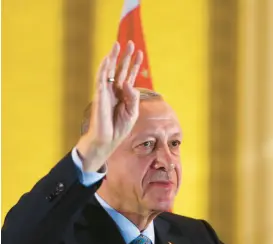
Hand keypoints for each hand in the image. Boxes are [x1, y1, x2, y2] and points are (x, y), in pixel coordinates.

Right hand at [76, 41, 143, 171]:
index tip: (140, 53)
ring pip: (109, 70)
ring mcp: (106, 92)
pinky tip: (107, 58)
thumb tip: (128, 83)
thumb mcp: (132, 112)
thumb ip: (133, 98)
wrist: (107, 140)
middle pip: (121, 69)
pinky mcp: (99, 96)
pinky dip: (104, 68)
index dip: (135, 64)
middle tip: (131, 43)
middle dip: (126, 56)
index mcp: (124, 95)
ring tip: (118, 44)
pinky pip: (101, 79)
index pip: (130, 76)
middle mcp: (115, 90)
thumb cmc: (119, 128)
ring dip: (114, 57)